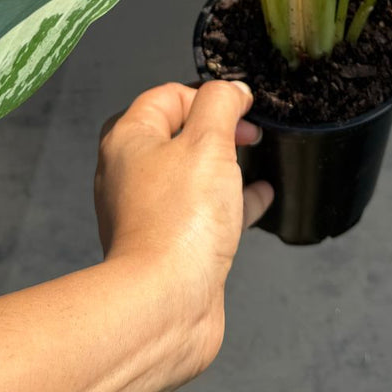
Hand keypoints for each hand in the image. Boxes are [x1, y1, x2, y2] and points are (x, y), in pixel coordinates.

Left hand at [93, 81, 273, 372]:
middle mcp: (131, 174)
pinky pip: (204, 211)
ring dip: (226, 162)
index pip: (168, 96)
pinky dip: (232, 200)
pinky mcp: (170, 245)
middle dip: (217, 127)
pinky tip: (262, 196)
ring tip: (257, 155)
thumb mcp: (209, 141)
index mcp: (129, 140)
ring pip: (192, 173)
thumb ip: (222, 104)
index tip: (242, 103)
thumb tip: (232, 89)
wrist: (166, 302)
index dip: (209, 94)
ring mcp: (150, 212)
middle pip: (177, 133)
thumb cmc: (180, 221)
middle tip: (249, 130)